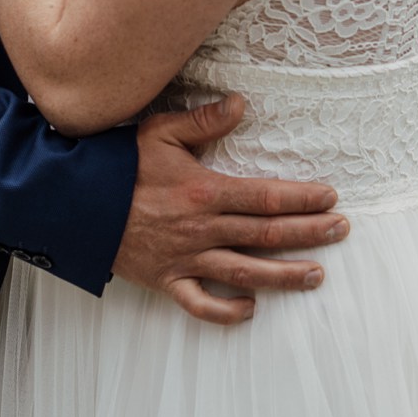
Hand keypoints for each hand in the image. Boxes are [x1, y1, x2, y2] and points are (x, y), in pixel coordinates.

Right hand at [114, 95, 348, 325]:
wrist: (76, 204)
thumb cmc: (118, 164)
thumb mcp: (160, 131)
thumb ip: (203, 120)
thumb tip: (241, 104)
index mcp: (204, 191)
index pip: (266, 196)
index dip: (302, 198)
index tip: (330, 198)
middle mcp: (202, 229)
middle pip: (266, 234)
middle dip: (308, 233)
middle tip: (341, 231)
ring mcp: (186, 259)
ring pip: (245, 273)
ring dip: (284, 276)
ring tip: (316, 275)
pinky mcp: (166, 281)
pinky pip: (201, 305)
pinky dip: (227, 312)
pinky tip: (250, 309)